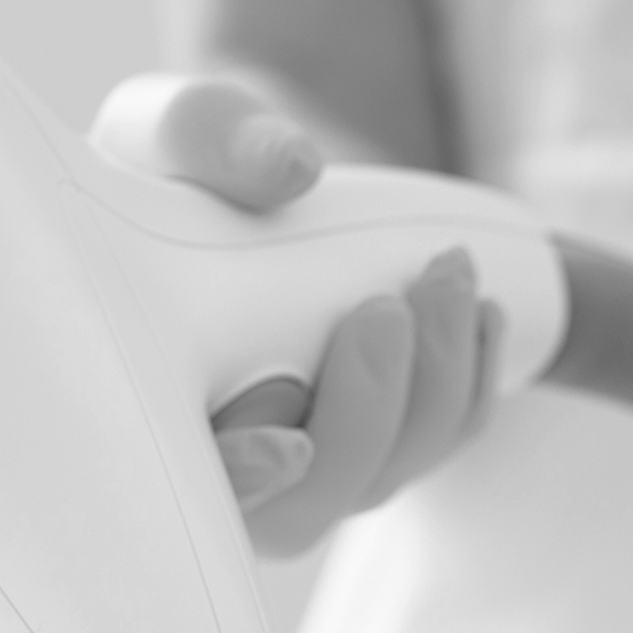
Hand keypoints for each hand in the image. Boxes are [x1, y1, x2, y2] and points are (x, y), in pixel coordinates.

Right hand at [91, 74, 501, 556]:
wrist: (258, 179)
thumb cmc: (191, 164)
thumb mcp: (183, 129)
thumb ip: (210, 137)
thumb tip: (288, 168)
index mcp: (150, 408)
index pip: (189, 489)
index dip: (244, 482)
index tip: (290, 442)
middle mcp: (230, 458)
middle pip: (310, 503)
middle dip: (368, 413)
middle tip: (386, 308)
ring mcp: (313, 462)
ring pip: (389, 474)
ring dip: (437, 382)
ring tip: (446, 273)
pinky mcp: (382, 438)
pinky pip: (443, 440)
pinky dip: (474, 380)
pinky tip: (482, 310)